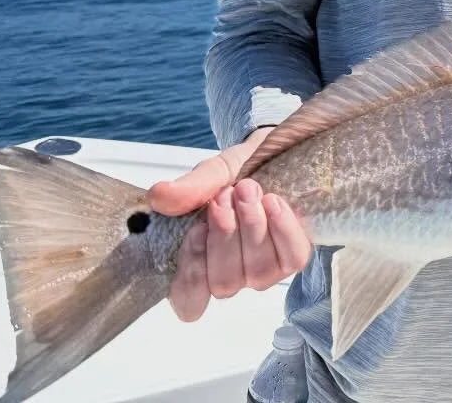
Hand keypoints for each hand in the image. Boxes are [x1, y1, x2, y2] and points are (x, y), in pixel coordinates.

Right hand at [148, 127, 312, 320]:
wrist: (275, 150)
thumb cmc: (238, 170)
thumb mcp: (212, 174)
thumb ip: (189, 189)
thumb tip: (159, 196)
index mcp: (201, 262)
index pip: (189, 302)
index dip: (191, 277)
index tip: (196, 230)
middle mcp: (232, 273)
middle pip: (224, 283)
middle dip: (224, 235)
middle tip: (224, 195)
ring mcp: (265, 269)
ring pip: (258, 272)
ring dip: (251, 227)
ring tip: (247, 190)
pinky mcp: (293, 255)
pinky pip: (292, 259)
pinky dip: (282, 230)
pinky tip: (272, 202)